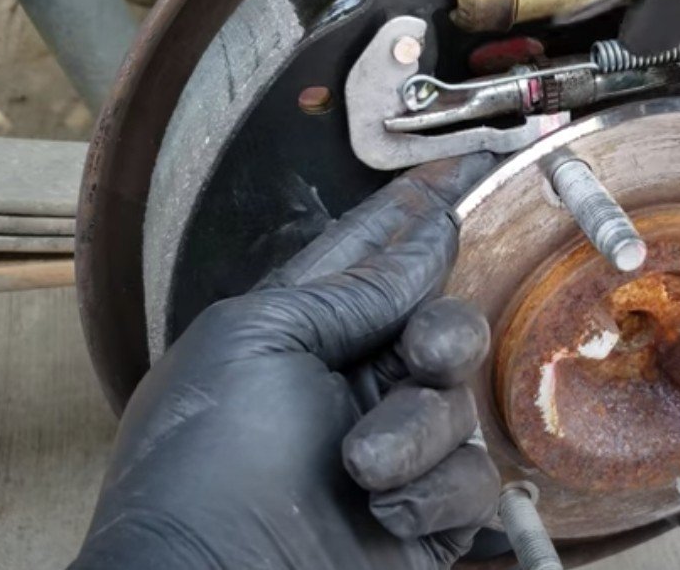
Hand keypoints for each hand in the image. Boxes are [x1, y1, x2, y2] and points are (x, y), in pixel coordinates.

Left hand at [71, 154, 500, 569]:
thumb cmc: (205, 465)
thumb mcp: (258, 343)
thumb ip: (350, 289)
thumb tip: (424, 237)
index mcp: (300, 331)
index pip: (374, 251)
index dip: (421, 207)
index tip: (474, 164)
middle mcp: (351, 383)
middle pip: (440, 322)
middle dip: (440, 334)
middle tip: (419, 358)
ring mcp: (392, 450)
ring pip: (458, 403)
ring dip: (413, 432)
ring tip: (361, 468)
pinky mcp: (426, 515)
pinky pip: (471, 478)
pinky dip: (432, 492)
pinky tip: (385, 512)